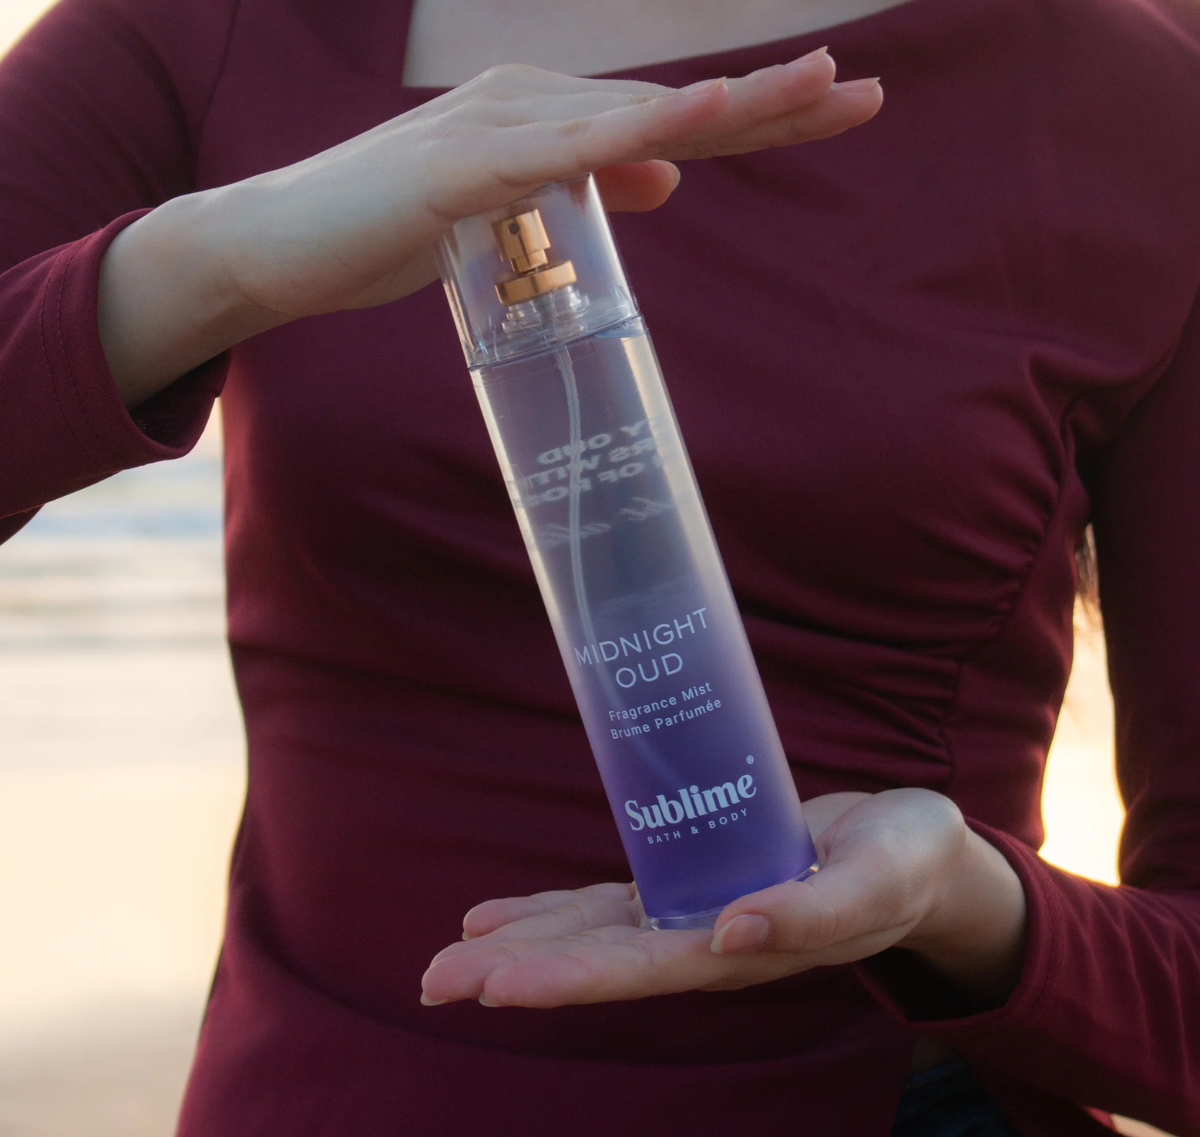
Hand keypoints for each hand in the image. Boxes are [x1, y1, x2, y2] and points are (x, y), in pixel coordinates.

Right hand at [99, 52, 880, 401]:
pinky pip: (552, 154)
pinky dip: (619, 139)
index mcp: (550, 120)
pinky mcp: (456, 171)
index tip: (842, 110)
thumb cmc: (394, 230)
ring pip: (627, 116)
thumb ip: (590, 188)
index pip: (673, 120)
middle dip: (772, 102)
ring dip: (722, 104)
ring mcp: (493, 130)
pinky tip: (682, 128)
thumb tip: (672, 178)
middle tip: (864, 94)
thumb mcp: (514, 214)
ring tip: (812, 88)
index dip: (760, 115)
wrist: (286, 248)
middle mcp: (532, 105)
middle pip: (671, 107)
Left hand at [420, 789, 1027, 1008]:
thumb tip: (733, 933)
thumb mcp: (875, 880)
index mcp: (741, 952)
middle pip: (595, 960)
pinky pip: (608, 898)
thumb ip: (813, 911)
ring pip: (590, 932)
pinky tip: (496, 916)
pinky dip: (552, 908)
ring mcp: (689, 912)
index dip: (566, 977)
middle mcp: (701, 941)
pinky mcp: (688, 878)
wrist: (908, 850)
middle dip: (517, 970)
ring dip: (520, 943)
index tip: (492, 985)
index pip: (638, 972)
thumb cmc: (902, 864)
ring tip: (447, 955)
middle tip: (432, 981)